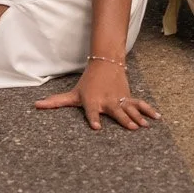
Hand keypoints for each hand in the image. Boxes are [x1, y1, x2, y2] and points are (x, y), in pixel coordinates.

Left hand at [34, 59, 161, 130]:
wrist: (105, 65)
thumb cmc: (87, 83)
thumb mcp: (72, 94)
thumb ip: (56, 102)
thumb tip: (35, 105)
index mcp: (92, 102)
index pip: (91, 112)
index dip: (93, 119)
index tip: (96, 127)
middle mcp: (107, 102)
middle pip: (116, 112)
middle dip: (123, 119)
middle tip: (132, 127)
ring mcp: (119, 100)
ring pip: (130, 109)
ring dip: (138, 116)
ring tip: (144, 125)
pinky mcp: (128, 98)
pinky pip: (140, 104)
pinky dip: (149, 110)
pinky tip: (158, 117)